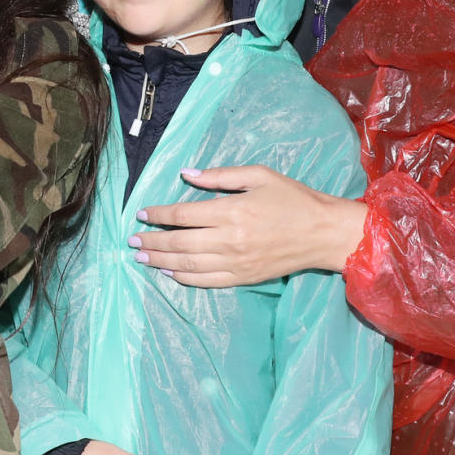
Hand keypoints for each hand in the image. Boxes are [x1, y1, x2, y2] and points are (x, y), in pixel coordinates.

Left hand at [129, 165, 364, 286]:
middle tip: (131, 241)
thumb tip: (187, 174)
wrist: (323, 233)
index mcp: (231, 211)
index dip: (159, 215)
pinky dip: (183, 278)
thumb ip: (221, 176)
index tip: (142, 213)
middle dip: (151, 241)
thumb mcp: (259, 175)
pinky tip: (169, 272)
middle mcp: (229, 240)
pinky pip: (206, 281)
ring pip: (187, 264)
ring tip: (141, 257)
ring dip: (160, 261)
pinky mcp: (243, 278)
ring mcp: (236, 262)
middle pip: (179, 242)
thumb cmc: (293, 198)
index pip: (183, 214)